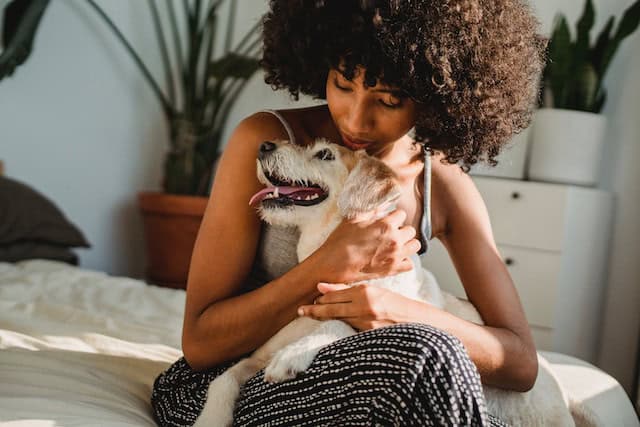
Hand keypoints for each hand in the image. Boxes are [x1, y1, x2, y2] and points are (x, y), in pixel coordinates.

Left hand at [297, 282, 411, 330]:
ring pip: (337, 319)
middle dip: (314, 311)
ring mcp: (365, 323)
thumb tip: (321, 286)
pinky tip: (331, 324)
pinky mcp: (367, 336)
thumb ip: (347, 289)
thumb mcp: (374, 291)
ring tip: (312, 315)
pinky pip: (347, 329)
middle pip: (331, 309)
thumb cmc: (395, 304)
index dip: (320, 298)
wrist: (416, 322)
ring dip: (324, 317)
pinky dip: (339, 325)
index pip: (334, 295)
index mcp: (365, 292)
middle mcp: (364, 306)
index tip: (309, 300)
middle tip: (300, 311)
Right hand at [314, 209, 420, 283]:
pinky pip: (410, 264)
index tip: (388, 221)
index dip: (394, 217)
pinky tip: (395, 258)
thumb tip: (382, 204)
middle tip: (391, 234)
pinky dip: (404, 261)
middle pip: (411, 230)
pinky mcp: (393, 270)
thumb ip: (372, 211)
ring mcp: (395, 256)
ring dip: (407, 244)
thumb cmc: (340, 242)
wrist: (333, 264)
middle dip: (402, 230)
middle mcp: (394, 239)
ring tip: (396, 245)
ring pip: (415, 246)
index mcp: (385, 225)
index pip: (402, 214)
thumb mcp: (353, 220)